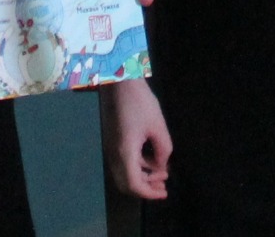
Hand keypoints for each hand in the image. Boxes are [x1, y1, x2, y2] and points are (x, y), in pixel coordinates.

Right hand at [100, 75, 171, 199]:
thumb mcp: (158, 126)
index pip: (134, 184)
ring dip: (142, 177)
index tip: (164, 192)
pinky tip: (150, 160)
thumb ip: (163, 150)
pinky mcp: (111, 140)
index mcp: (125, 152)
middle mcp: (114, 154)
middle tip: (163, 185)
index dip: (149, 193)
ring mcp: (111, 147)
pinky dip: (136, 167)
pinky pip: (122, 163)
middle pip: (126, 184)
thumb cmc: (139, 101)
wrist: (119, 81)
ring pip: (123, 174)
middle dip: (145, 188)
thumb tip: (162, 166)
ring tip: (161, 172)